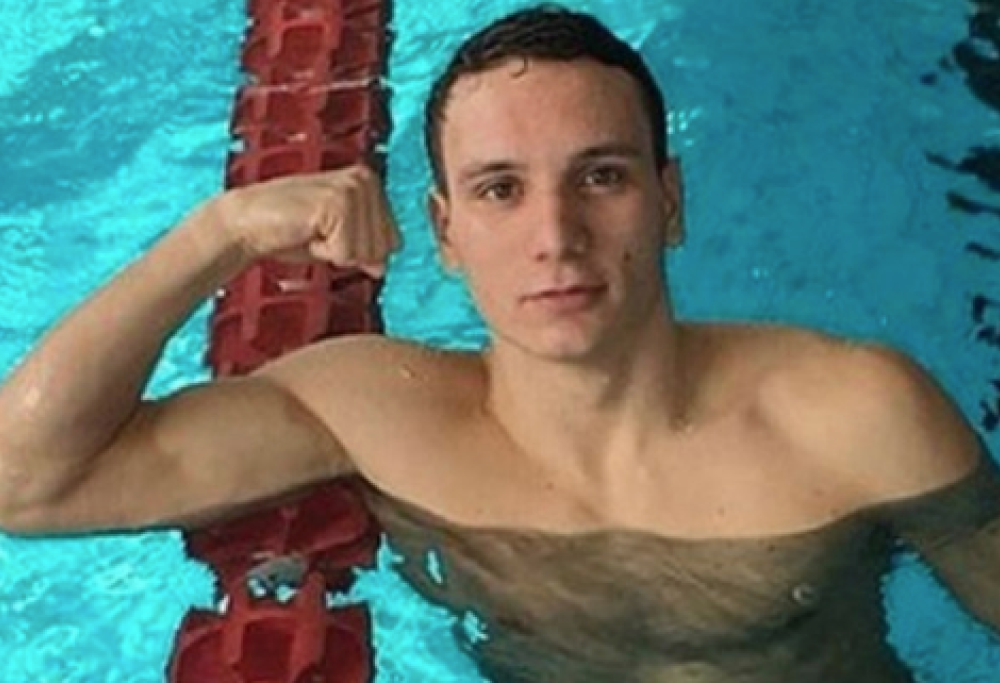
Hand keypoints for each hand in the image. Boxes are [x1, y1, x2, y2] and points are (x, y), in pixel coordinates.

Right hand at [214, 165, 400, 277]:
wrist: (247, 224)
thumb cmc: (289, 231)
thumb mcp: (339, 241)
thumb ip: (366, 248)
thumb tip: (383, 266)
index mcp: (370, 183)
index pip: (393, 241)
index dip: (361, 251)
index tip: (331, 235)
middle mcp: (365, 180)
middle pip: (383, 248)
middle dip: (350, 252)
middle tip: (319, 234)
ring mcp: (352, 189)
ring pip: (366, 252)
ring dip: (336, 252)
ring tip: (312, 231)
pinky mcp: (337, 202)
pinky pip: (346, 253)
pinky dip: (324, 252)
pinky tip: (307, 232)